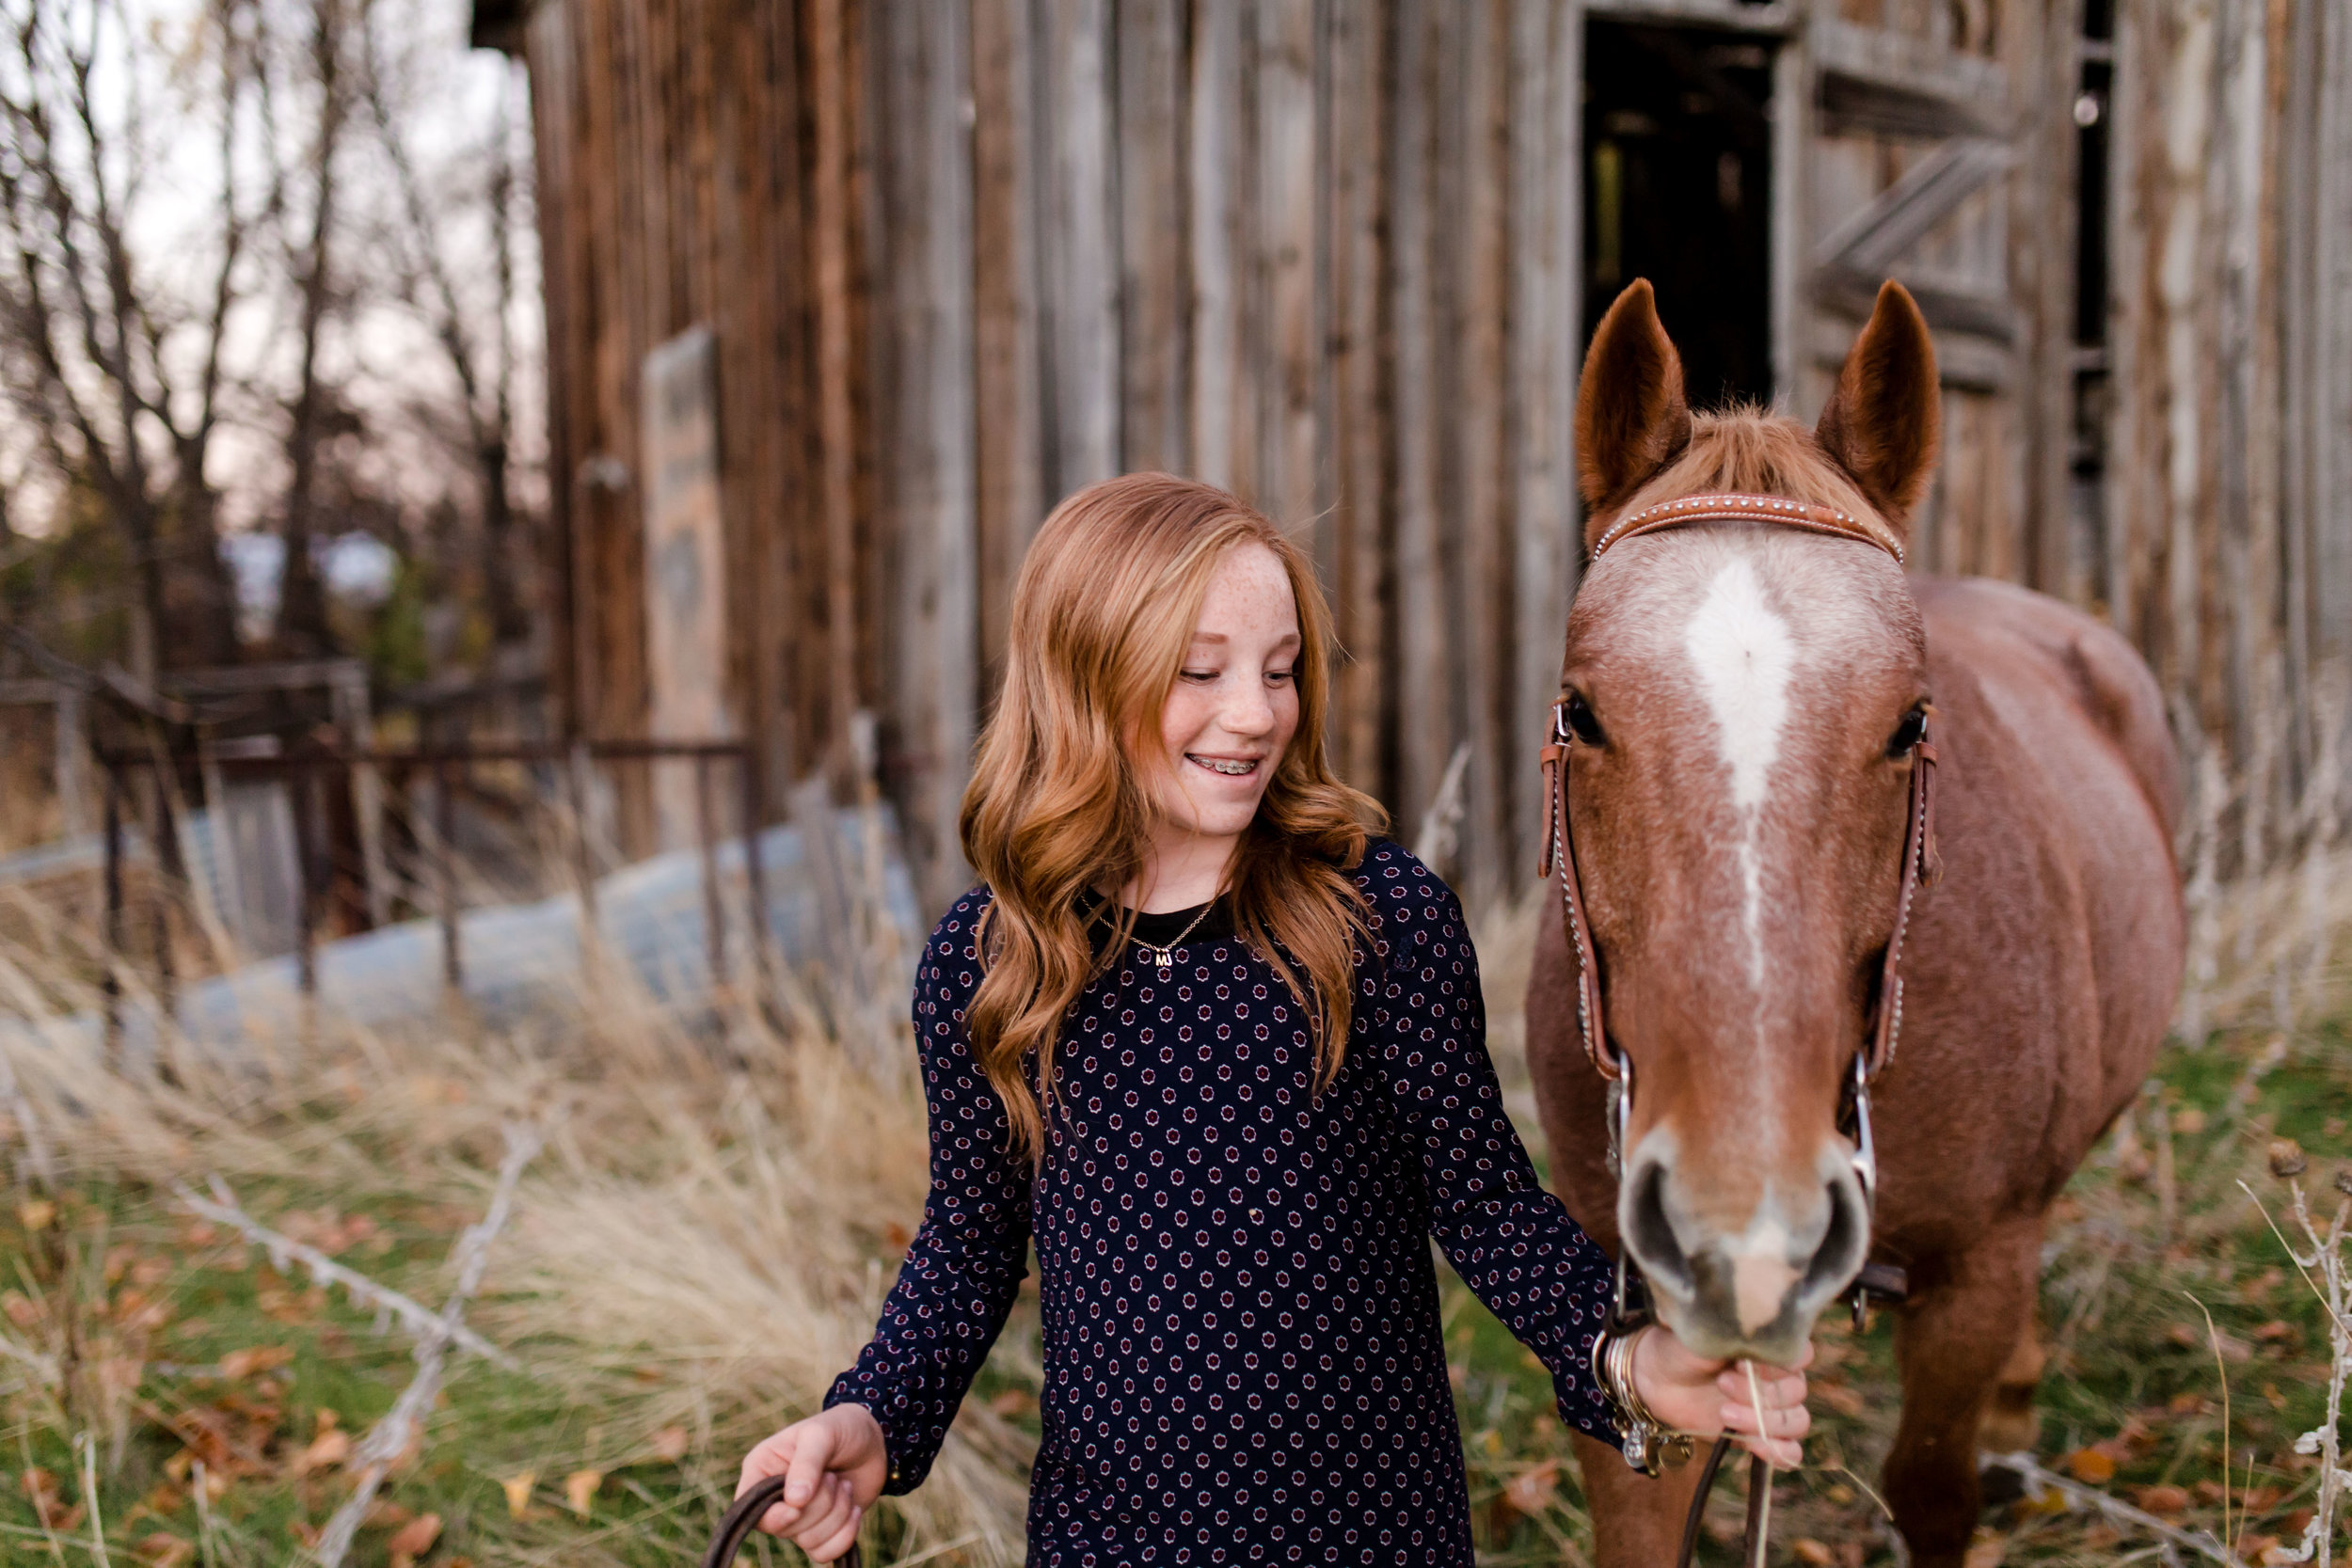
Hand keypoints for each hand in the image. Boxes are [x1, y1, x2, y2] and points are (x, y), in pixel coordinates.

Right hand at [735, 1404, 888, 1562]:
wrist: (873, 1441)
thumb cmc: (840, 1428)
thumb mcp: (821, 1434)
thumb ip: (806, 1463)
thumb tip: (794, 1501)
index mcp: (762, 1469)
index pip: (748, 1507)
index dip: (772, 1515)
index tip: (798, 1505)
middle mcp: (774, 1498)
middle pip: (784, 1528)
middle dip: (819, 1505)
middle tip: (833, 1476)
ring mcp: (798, 1517)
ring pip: (807, 1541)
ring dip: (836, 1515)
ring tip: (844, 1485)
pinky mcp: (821, 1530)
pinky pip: (824, 1553)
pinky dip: (845, 1534)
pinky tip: (854, 1509)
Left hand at [1626, 1326, 1812, 1467]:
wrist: (1657, 1380)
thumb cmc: (1682, 1349)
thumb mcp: (1704, 1334)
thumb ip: (1735, 1336)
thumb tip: (1756, 1339)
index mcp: (1771, 1347)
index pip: (1802, 1355)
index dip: (1777, 1364)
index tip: (1740, 1361)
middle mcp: (1778, 1377)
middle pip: (1796, 1392)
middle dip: (1758, 1392)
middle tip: (1722, 1383)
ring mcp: (1771, 1407)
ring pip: (1796, 1421)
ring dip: (1763, 1422)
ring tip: (1724, 1413)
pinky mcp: (1760, 1435)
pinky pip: (1790, 1451)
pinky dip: (1780, 1452)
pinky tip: (1758, 1447)